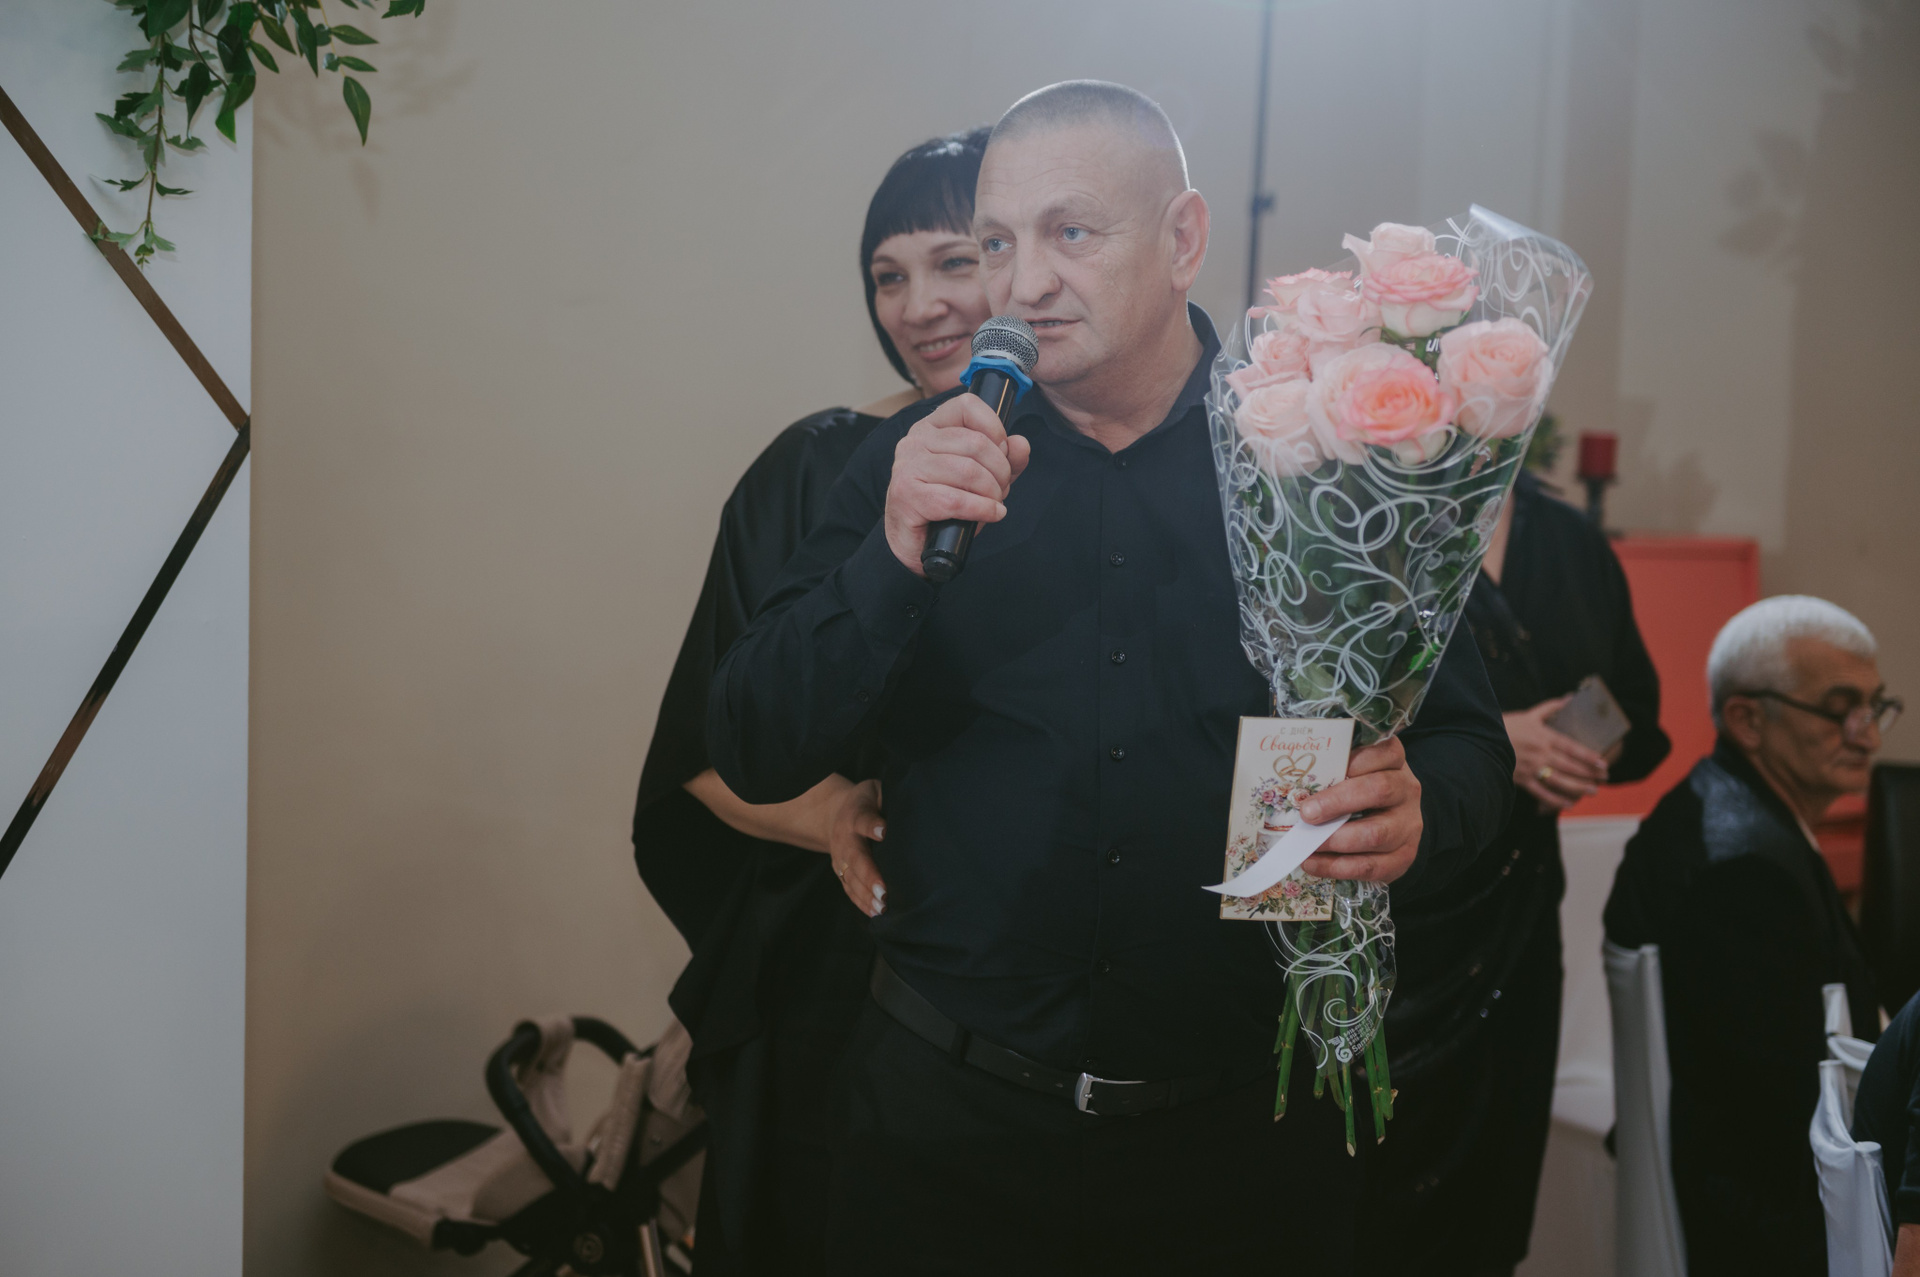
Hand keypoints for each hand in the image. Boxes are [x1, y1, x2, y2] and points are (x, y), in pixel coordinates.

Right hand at [825, 779, 887, 916]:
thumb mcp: (874, 791)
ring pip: (851, 878)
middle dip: (869, 876)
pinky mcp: (840, 872)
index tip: (883, 832)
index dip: (872, 826)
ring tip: (882, 908)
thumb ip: (884, 799)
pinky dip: (861, 903)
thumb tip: (890, 822)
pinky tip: (875, 913)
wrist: (836, 813)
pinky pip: (849, 889)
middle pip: (855, 858)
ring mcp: (839, 858)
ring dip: (866, 895)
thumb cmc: (867, 801)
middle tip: (883, 893)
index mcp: (854, 814)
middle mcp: (844, 839)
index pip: (862, 819)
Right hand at [884, 394, 1031, 575]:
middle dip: (1000, 470)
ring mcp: (908, 467)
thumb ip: (1005, 459)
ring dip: (992, 492)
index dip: (994, 427)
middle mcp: (916, 441)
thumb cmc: (945, 503)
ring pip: (968, 471)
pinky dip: (983, 509)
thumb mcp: (982, 476)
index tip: (1003, 451)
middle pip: (975, 443)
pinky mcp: (907, 495)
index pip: (967, 405)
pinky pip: (957, 500)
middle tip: (1001, 488)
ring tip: (995, 502)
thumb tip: (1020, 444)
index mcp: (931, 427)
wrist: (913, 540)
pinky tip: (992, 514)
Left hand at [1298, 736, 1422, 883]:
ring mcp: (1409, 826)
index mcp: (1395, 763)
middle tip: (1307, 813)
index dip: (1356, 761)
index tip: (1325, 768)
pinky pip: (1370, 866)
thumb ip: (1335, 770)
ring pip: (1375, 834)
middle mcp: (1407, 791)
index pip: (1384, 753)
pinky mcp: (1402, 857)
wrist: (1395, 822)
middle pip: (1379, 791)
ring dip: (1335, 840)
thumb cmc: (1363, 790)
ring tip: (1305, 842)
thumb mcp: (1356, 771)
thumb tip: (1295, 785)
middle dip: (1337, 802)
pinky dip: (1336, 867)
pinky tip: (1312, 863)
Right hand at [1505, 697, 1608, 811]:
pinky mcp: (1522, 780)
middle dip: (1589, 773)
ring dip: (1578, 787)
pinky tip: (1568, 804)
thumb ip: (1551, 708)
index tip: (1602, 762)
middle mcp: (1540, 753)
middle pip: (1570, 765)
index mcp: (1543, 736)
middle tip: (1604, 777)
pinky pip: (1542, 793)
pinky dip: (1556, 800)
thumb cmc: (1505, 725)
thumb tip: (1571, 698)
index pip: (1571, 747)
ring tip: (1593, 791)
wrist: (1480, 739)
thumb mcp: (1529, 715)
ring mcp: (1531, 768)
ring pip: (1560, 780)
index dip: (1588, 756)